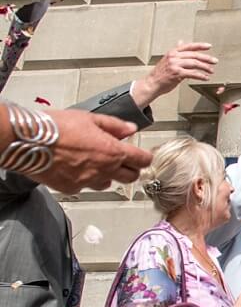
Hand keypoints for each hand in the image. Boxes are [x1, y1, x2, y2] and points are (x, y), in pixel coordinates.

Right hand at [5, 106, 153, 193]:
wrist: (29, 141)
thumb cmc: (57, 127)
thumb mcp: (89, 118)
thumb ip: (114, 126)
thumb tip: (131, 129)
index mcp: (113, 152)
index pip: (142, 161)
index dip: (145, 158)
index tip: (144, 156)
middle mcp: (104, 170)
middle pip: (130, 177)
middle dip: (130, 169)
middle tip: (122, 160)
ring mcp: (88, 182)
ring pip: (108, 184)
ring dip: (107, 175)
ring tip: (94, 162)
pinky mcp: (72, 189)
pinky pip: (85, 187)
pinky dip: (84, 179)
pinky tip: (74, 167)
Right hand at [130, 41, 217, 107]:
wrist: (152, 83)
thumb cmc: (161, 73)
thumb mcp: (168, 59)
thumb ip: (176, 51)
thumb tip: (181, 42)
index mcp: (172, 52)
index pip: (188, 46)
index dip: (200, 45)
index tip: (209, 46)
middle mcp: (174, 56)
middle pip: (194, 55)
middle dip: (206, 58)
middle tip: (214, 61)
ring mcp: (175, 65)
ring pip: (195, 64)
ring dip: (205, 67)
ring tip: (211, 71)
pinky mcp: (177, 73)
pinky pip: (192, 74)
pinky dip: (201, 76)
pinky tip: (205, 78)